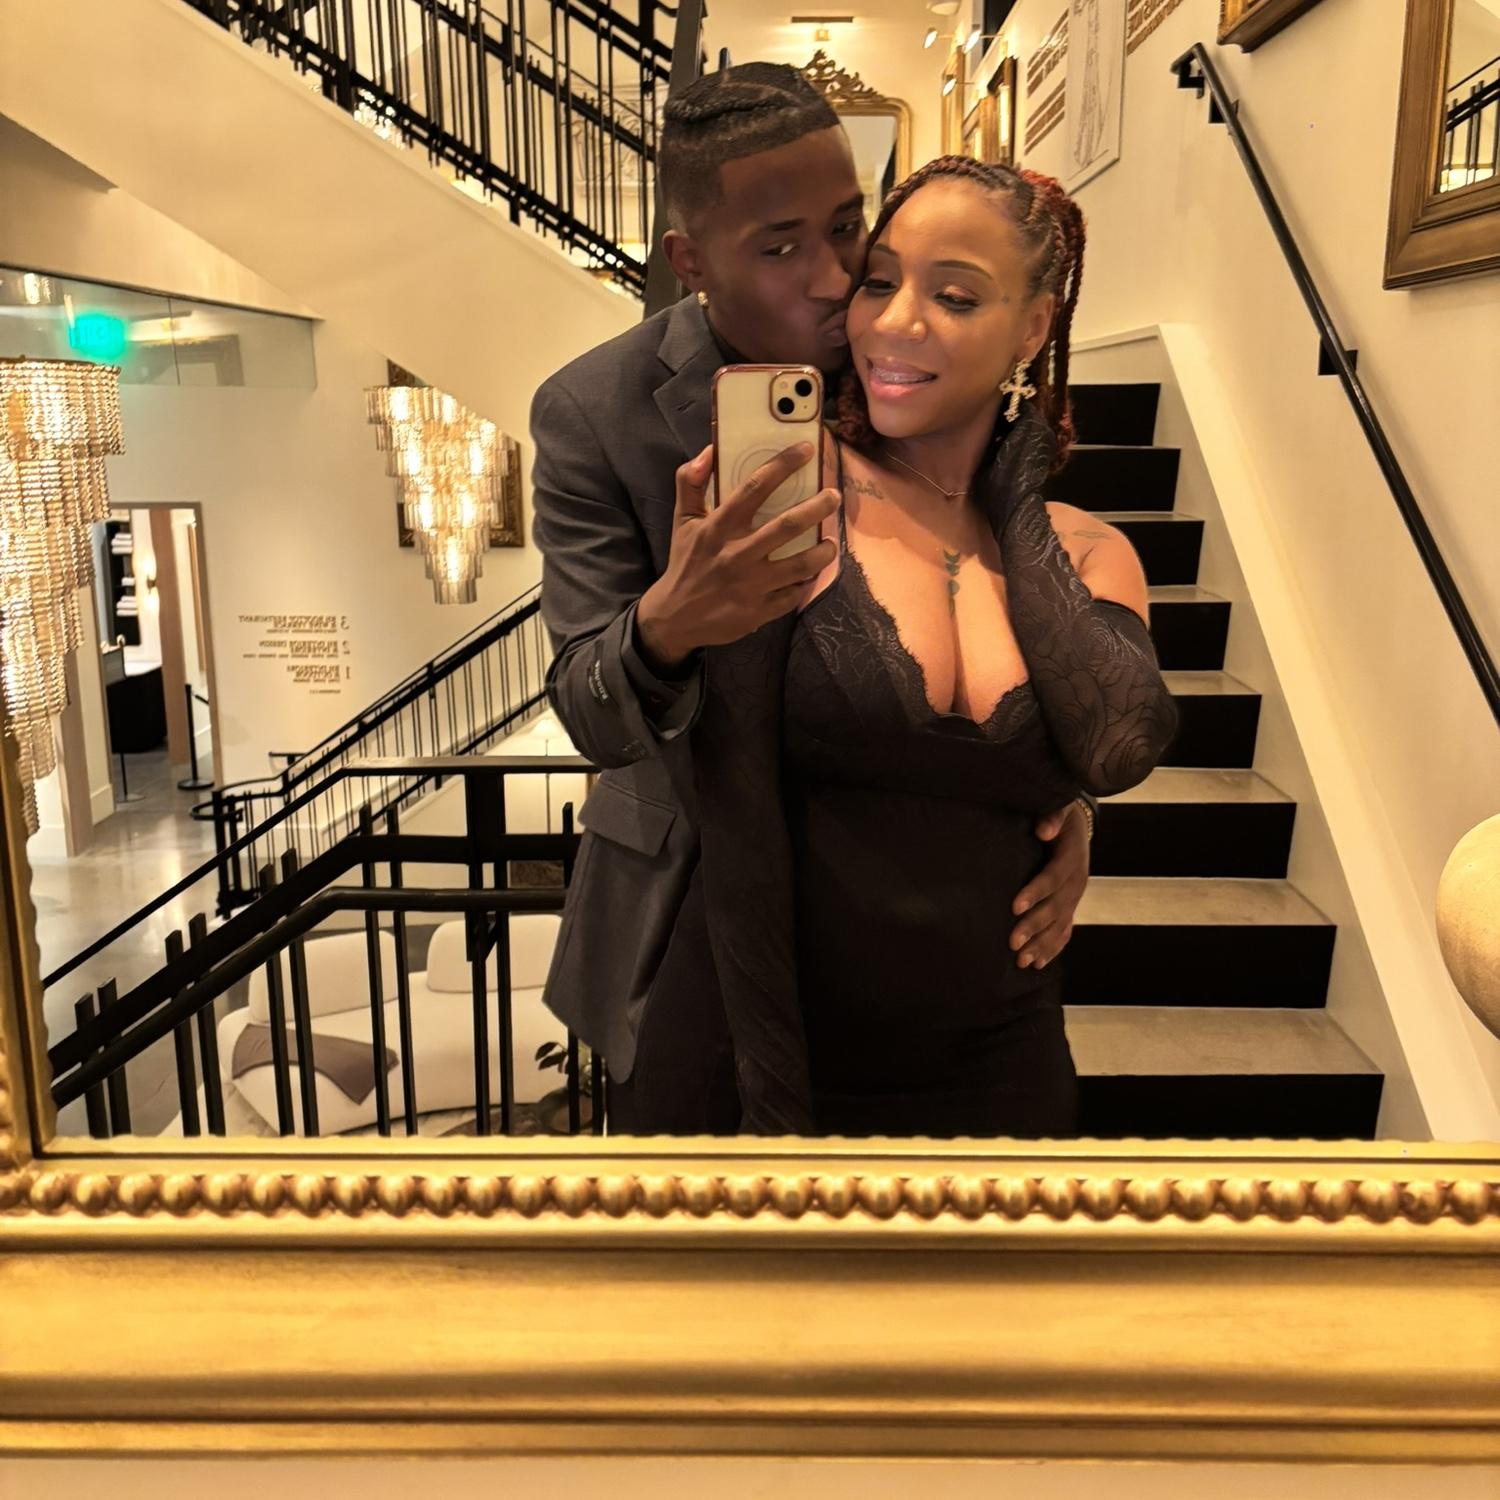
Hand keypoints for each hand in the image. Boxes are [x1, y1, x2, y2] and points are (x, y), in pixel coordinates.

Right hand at [636, 441, 839, 666]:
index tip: (806, 450)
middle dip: (818, 506)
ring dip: (823, 550)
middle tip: (833, 496)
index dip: (783, 465)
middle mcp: (737, 554)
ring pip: (801, 564)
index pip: (754, 488)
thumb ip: (690, 482)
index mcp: (718, 528)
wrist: (675, 618)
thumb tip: (709, 451)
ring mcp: (751, 586)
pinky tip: (811, 572)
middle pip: (788, 525)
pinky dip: (807, 582)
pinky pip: (794, 594)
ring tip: (830, 542)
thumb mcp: (682, 520)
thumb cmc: (685, 563)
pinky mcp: (759, 611)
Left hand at [1009, 801, 1090, 970]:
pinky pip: (1064, 931)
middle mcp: (1076, 882)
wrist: (1077, 826)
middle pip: (1056, 907)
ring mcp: (1075, 897)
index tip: (1014, 906)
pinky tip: (1037, 964)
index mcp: (1071, 858)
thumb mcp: (1058, 808)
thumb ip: (1052, 817)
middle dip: (1034, 926)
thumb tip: (1043, 831)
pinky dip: (1052, 948)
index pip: (1053, 877)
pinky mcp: (1070, 906)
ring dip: (1042, 945)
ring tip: (1022, 961)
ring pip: (1060, 925)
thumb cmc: (1060, 816)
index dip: (1035, 892)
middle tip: (1012, 943)